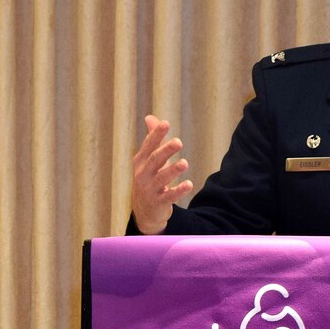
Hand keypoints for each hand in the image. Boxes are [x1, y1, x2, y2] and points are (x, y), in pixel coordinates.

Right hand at [131, 115, 193, 233]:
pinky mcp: (158, 203)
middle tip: (179, 142)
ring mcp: (149, 189)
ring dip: (173, 170)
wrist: (144, 210)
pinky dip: (178, 191)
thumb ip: (152, 140)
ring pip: (161, 178)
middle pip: (154, 160)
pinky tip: (189, 184)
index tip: (166, 123)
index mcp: (141, 161)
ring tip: (185, 163)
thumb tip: (150, 118)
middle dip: (166, 151)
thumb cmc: (149, 178)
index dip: (156, 134)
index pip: (148, 145)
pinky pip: (169, 197)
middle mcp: (142, 174)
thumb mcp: (148, 159)